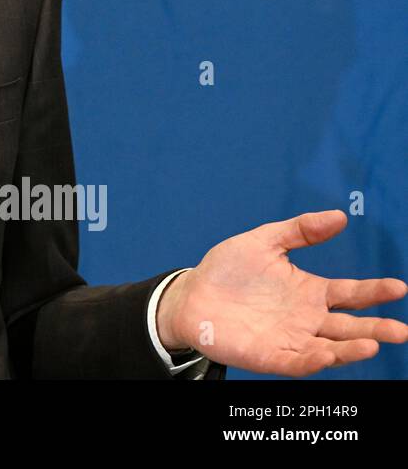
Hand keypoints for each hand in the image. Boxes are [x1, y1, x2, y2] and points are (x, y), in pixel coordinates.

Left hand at [157, 209, 407, 375]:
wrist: (191, 295)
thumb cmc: (227, 270)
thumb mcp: (264, 241)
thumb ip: (300, 230)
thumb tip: (339, 216)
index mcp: (309, 291)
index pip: (350, 293)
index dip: (375, 291)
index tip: (399, 287)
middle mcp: (307, 318)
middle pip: (349, 326)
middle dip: (376, 328)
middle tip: (401, 330)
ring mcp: (291, 339)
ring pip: (330, 347)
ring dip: (351, 348)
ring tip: (372, 343)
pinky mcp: (271, 356)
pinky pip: (299, 361)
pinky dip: (316, 359)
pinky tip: (329, 352)